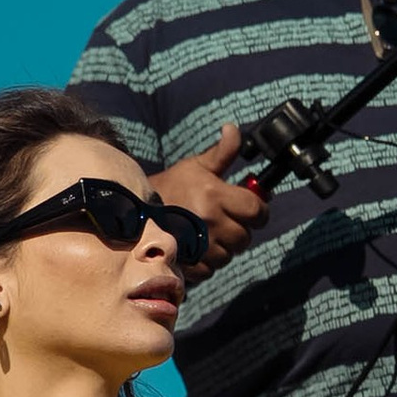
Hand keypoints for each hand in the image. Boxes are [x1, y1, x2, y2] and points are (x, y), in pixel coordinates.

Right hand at [153, 125, 263, 272]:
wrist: (137, 213)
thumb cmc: (171, 187)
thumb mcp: (196, 166)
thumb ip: (222, 151)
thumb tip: (233, 128)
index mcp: (214, 195)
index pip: (257, 210)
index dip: (259, 209)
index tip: (252, 207)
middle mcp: (210, 221)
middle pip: (246, 236)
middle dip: (240, 228)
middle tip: (226, 219)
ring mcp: (201, 246)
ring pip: (231, 254)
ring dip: (225, 246)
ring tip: (210, 232)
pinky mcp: (191, 264)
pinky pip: (214, 268)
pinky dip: (209, 261)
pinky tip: (199, 246)